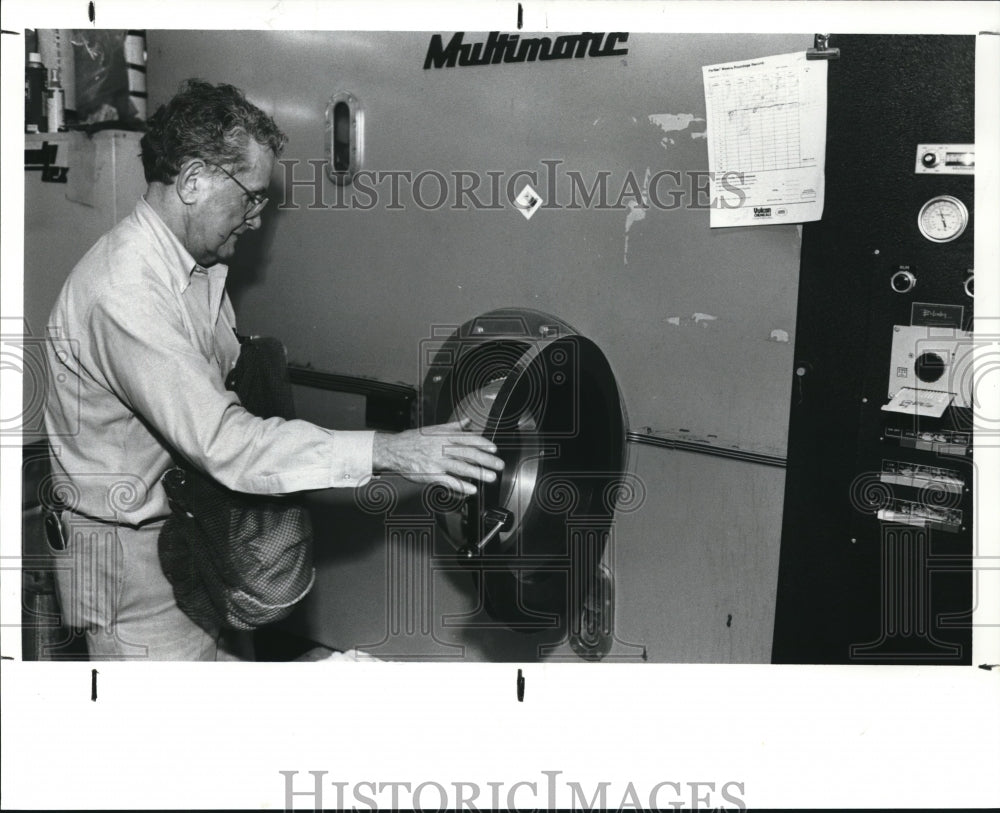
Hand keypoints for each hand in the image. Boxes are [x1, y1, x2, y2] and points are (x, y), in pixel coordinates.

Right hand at [372, 420, 504, 495]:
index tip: (495, 449)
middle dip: (486, 460)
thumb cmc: (413, 440)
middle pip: (468, 453)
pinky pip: (448, 481)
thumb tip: (468, 421)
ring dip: (478, 473)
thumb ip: (453, 426)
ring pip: (461, 467)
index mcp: (444, 436)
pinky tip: (471, 489)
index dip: (484, 444)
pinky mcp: (430, 474)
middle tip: (499, 466)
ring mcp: (436, 461)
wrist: (393, 450)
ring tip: (490, 478)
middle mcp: (442, 447)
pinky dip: (460, 485)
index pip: (469, 439)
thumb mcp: (433, 429)